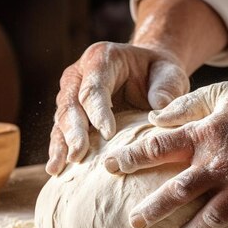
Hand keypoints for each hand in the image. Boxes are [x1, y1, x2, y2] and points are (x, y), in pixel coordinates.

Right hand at [46, 42, 188, 174]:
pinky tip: (57, 169)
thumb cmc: (159, 74)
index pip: (94, 87)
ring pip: (61, 120)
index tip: (108, 133)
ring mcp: (71, 94)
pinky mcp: (71, 114)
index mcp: (101, 58)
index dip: (98, 110)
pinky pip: (61, 132)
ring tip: (58, 168)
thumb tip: (159, 108)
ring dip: (60, 144)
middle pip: (71, 103)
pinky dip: (59, 150)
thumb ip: (166, 88)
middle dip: (73, 131)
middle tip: (78, 155)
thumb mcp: (170, 74)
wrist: (149, 75)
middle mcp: (79, 74)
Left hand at [103, 78, 227, 227]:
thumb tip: (154, 117)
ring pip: (212, 218)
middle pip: (179, 191)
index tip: (108, 167)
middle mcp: (221, 163)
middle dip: (153, 210)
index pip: (158, 147)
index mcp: (206, 135)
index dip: (130, 157)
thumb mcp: (221, 94)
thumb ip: (186, 106)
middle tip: (134, 224)